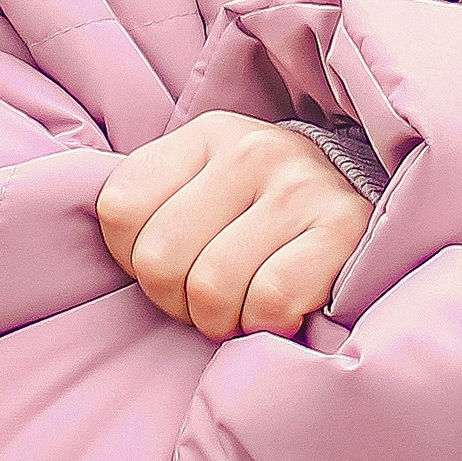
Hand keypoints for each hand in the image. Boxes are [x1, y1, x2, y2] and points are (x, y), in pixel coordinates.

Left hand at [98, 115, 374, 343]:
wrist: (368, 199)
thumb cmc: (264, 211)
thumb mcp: (203, 186)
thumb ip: (152, 207)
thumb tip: (92, 260)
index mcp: (204, 135)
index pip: (118, 211)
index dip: (131, 260)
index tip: (169, 263)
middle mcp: (251, 149)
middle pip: (159, 261)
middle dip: (176, 302)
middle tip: (206, 300)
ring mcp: (300, 185)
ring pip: (211, 290)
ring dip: (221, 321)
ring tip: (242, 306)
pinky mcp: (344, 226)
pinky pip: (269, 302)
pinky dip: (266, 325)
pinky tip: (280, 309)